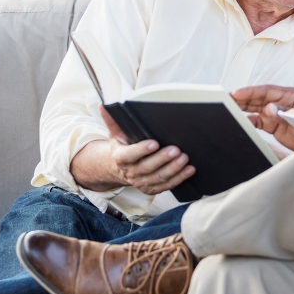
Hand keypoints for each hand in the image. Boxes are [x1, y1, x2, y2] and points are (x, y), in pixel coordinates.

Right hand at [68, 106, 195, 194]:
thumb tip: (103, 105)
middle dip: (162, 159)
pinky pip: (166, 186)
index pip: (129, 155)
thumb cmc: (121, 147)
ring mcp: (141, 182)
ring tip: (184, 158)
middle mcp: (130, 172)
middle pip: (147, 167)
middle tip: (176, 150)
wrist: (119, 169)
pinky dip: (179, 178)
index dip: (141, 150)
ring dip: (173, 169)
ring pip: (158, 177)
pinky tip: (189, 170)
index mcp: (120, 157)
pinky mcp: (151, 189)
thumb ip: (112, 120)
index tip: (154, 143)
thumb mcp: (115, 134)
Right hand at [231, 85, 293, 151]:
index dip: (251, 91)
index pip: (267, 91)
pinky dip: (248, 120)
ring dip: (243, 107)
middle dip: (242, 97)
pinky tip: (240, 120)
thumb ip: (286, 112)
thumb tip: (269, 108)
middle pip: (258, 97)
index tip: (237, 93)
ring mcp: (277, 113)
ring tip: (228, 105)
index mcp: (291, 96)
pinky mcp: (274, 124)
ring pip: (256, 107)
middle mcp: (282, 102)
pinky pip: (258, 120)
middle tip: (226, 97)